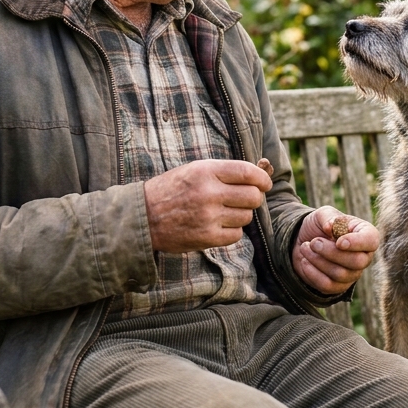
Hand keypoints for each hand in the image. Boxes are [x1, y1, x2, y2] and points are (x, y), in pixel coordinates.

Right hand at [145, 159, 272, 252]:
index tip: (265, 183)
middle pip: (252, 196)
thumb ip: (224, 172)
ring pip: (246, 216)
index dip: (262, 178)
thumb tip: (261, 173)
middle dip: (255, 198)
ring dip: (241, 214)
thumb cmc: (171, 190)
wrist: (142, 217)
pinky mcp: (206, 237)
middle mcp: (209, 193)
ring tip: (225, 211)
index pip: (247, 172)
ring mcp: (208, 217)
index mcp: (205, 171)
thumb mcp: (194, 170)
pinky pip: (236, 234)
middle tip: (247, 199)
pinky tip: (219, 225)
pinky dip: (232, 230)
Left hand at [293, 206, 378, 294]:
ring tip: (305, 247)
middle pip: (357, 262)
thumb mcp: (322, 214)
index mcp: (365, 234)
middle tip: (314, 242)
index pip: (371, 241)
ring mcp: (352, 274)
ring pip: (340, 274)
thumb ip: (328, 217)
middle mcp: (363, 256)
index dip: (356, 243)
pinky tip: (304, 261)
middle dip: (331, 252)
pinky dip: (312, 272)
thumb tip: (331, 227)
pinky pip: (327, 285)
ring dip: (318, 260)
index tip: (339, 241)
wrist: (304, 241)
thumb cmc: (320, 226)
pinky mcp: (337, 286)